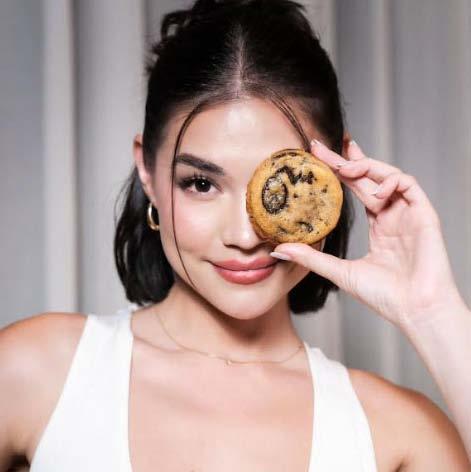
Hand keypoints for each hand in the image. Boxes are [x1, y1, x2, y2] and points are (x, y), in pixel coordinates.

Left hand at [272, 138, 464, 326]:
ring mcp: (409, 214)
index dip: (341, 170)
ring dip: (366, 167)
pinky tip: (374, 193)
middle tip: (322, 146)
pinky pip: (409, 186)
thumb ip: (312, 258)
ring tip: (344, 168)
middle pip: (370, 177)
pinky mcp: (424, 215)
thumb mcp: (339, 272)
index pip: (358, 189)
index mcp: (379, 226)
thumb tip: (278, 250)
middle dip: (346, 159)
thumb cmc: (385, 297)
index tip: (318, 156)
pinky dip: (390, 182)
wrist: (415, 311)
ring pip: (389, 175)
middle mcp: (394, 215)